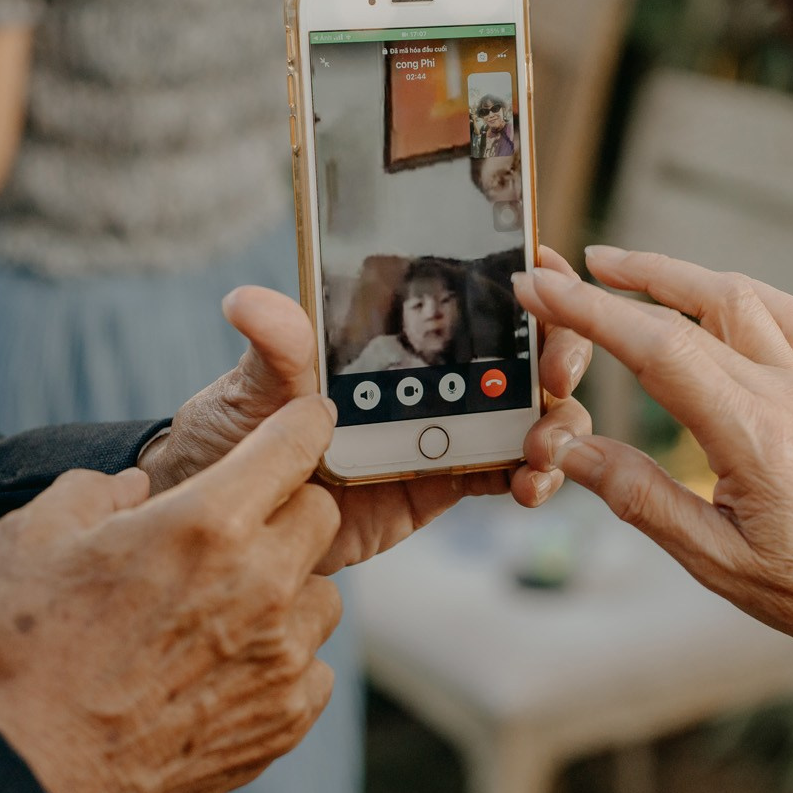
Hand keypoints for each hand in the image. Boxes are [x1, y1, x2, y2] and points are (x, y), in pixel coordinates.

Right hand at [0, 397, 343, 792]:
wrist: (34, 775)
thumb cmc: (26, 651)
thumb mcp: (34, 534)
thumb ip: (97, 489)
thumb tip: (136, 487)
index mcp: (205, 524)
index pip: (296, 445)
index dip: (302, 428)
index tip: (304, 427)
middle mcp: (260, 584)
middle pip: (323, 516)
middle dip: (285, 513)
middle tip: (234, 537)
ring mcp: (280, 656)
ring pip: (324, 595)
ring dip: (286, 594)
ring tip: (219, 617)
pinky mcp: (287, 717)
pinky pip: (314, 666)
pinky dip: (281, 662)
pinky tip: (223, 672)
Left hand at [138, 246, 596, 573]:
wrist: (229, 515)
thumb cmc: (236, 430)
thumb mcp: (253, 387)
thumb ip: (272, 351)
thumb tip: (251, 303)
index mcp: (400, 323)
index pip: (485, 282)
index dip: (535, 277)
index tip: (546, 280)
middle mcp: (436, 368)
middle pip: (529, 345)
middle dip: (564, 352)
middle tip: (555, 376)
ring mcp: (450, 423)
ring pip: (534, 414)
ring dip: (558, 426)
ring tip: (541, 450)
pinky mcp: (448, 480)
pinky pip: (508, 473)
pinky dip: (534, 479)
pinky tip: (531, 488)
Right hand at [512, 246, 792, 671]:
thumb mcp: (713, 560)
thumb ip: (639, 497)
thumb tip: (571, 448)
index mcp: (753, 435)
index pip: (659, 349)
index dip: (591, 313)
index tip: (542, 289)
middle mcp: (786, 394)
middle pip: (692, 308)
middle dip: (618, 283)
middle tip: (562, 269)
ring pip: (738, 295)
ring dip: (673, 273)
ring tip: (617, 267)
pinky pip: (779, 313)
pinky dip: (730, 291)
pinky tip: (700, 291)